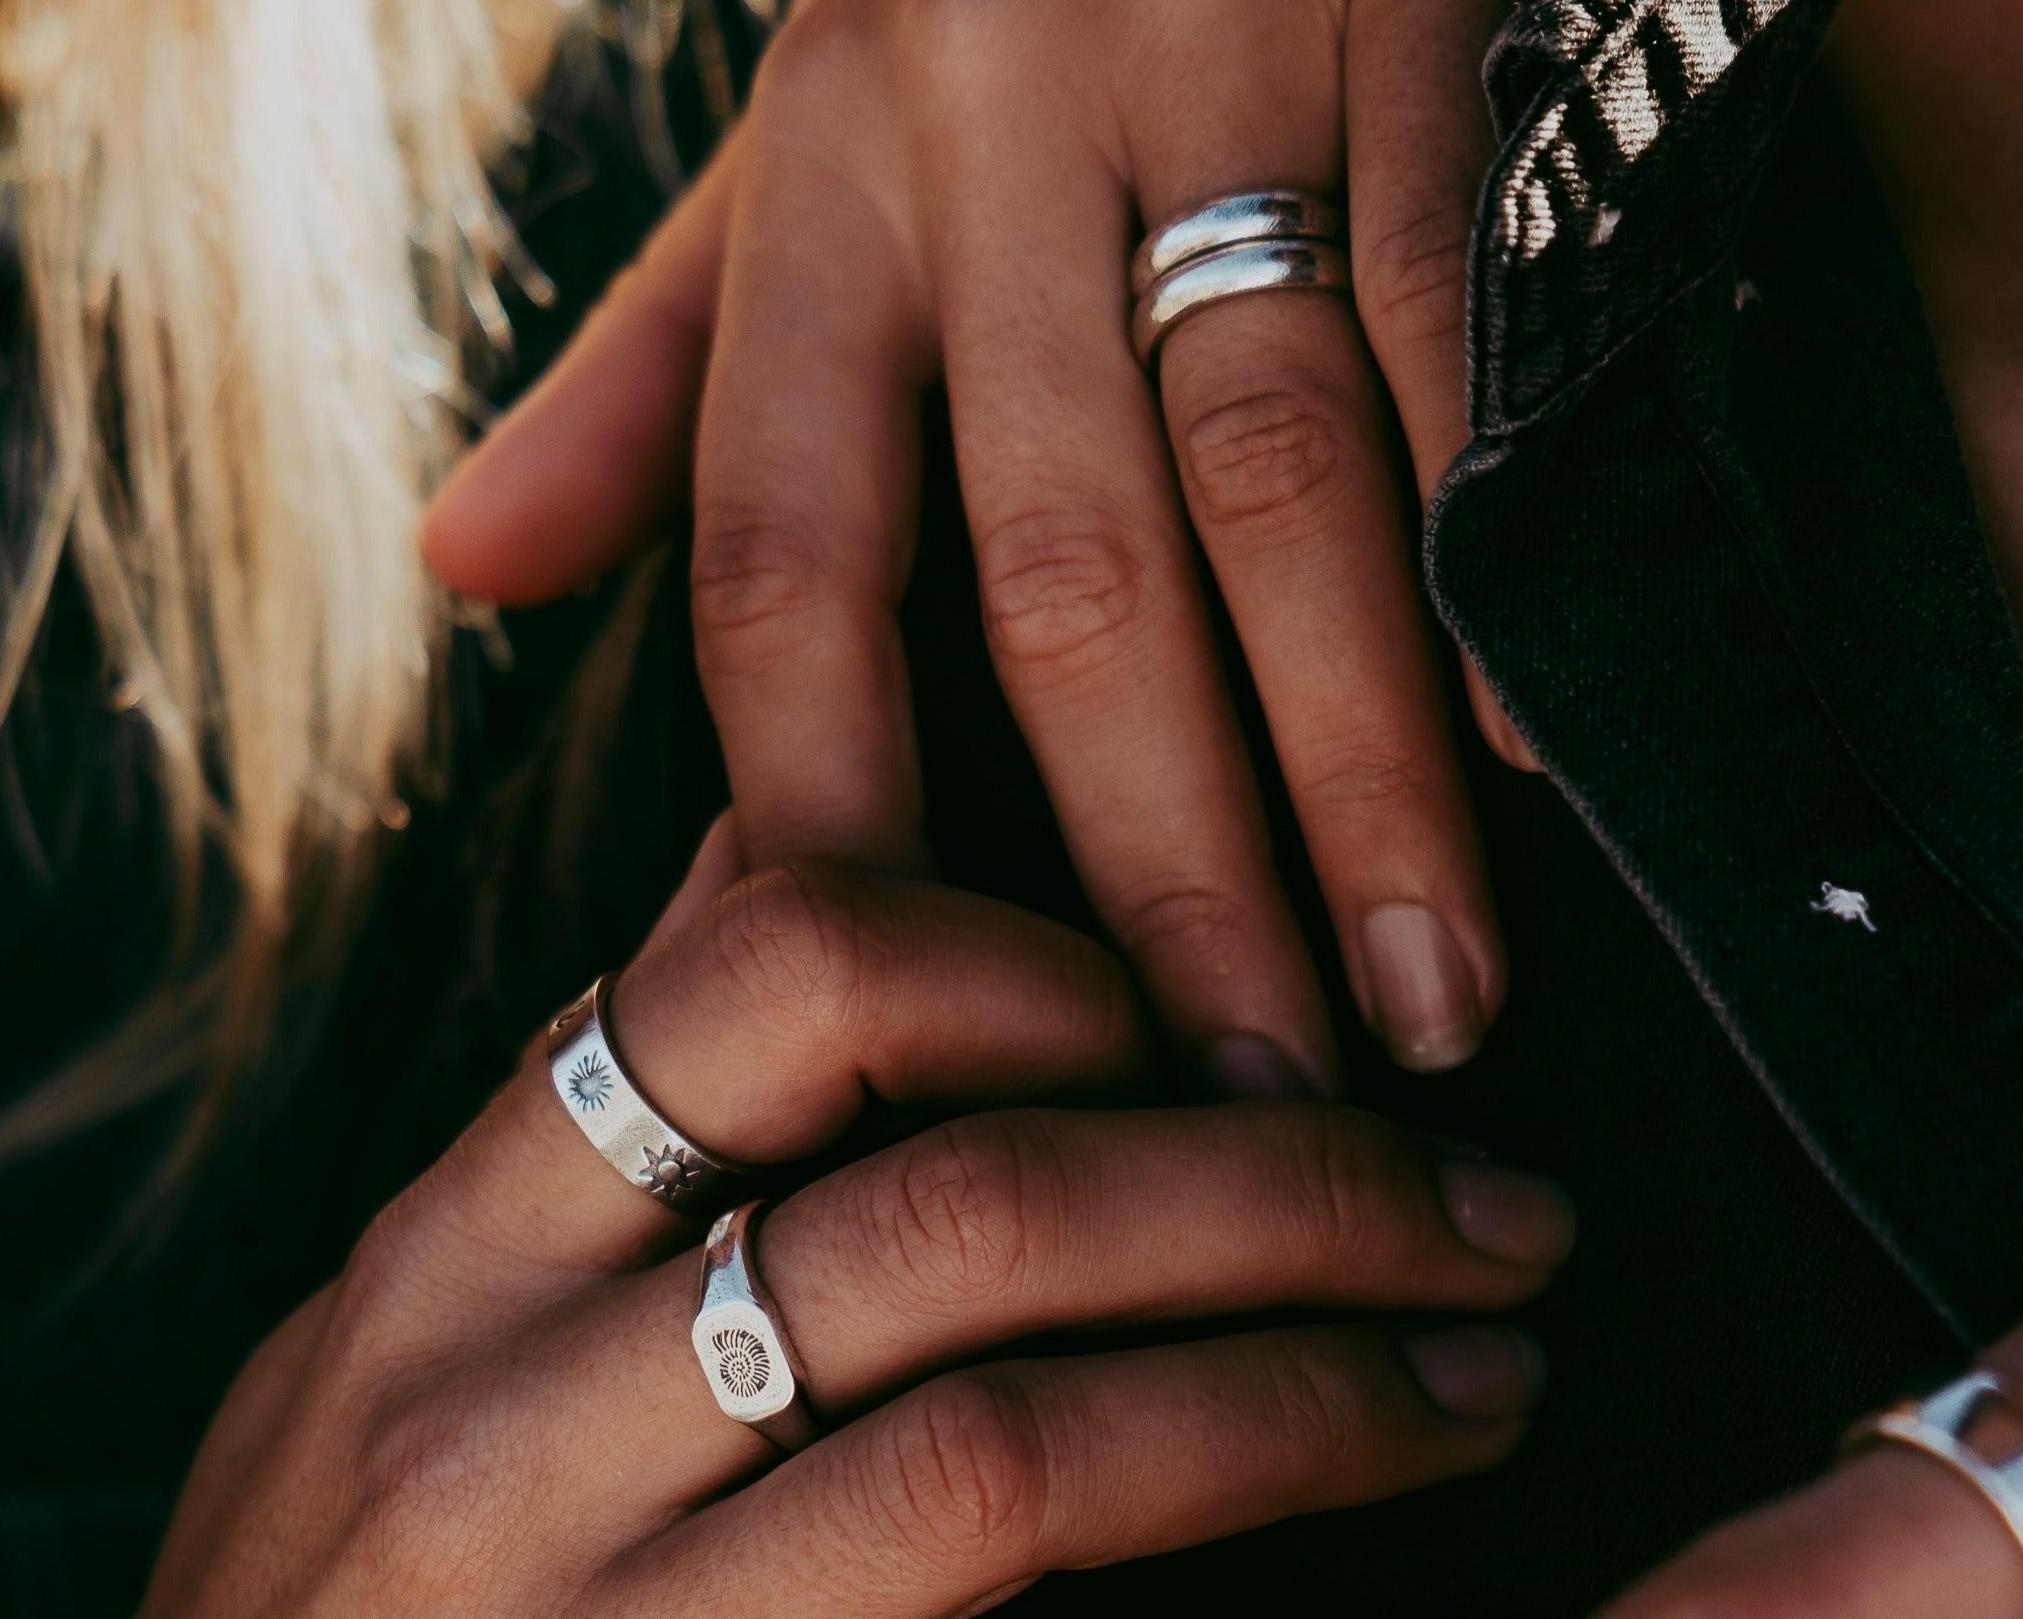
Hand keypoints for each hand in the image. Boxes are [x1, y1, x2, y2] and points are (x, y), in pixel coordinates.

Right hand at [0, 840, 1568, 1618]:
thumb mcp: (351, 1405)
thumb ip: (570, 1178)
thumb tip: (775, 897)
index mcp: (434, 1291)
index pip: (760, 986)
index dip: (1048, 961)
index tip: (1235, 1027)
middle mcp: (504, 1453)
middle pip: (961, 1210)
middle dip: (1288, 1188)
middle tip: (1497, 1216)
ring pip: (1022, 1468)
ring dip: (1323, 1414)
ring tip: (1499, 1398)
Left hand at [423, 0, 1520, 1093]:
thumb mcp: (798, 133)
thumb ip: (661, 362)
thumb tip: (469, 577)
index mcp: (831, 183)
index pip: (780, 552)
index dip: (828, 819)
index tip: (908, 1059)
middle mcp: (1000, 138)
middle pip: (1066, 588)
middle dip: (1162, 876)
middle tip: (1238, 1109)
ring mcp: (1232, 80)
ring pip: (1287, 501)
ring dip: (1360, 785)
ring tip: (1422, 1017)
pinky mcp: (1442, 42)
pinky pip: (1469, 348)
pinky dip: (1507, 568)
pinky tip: (1553, 768)